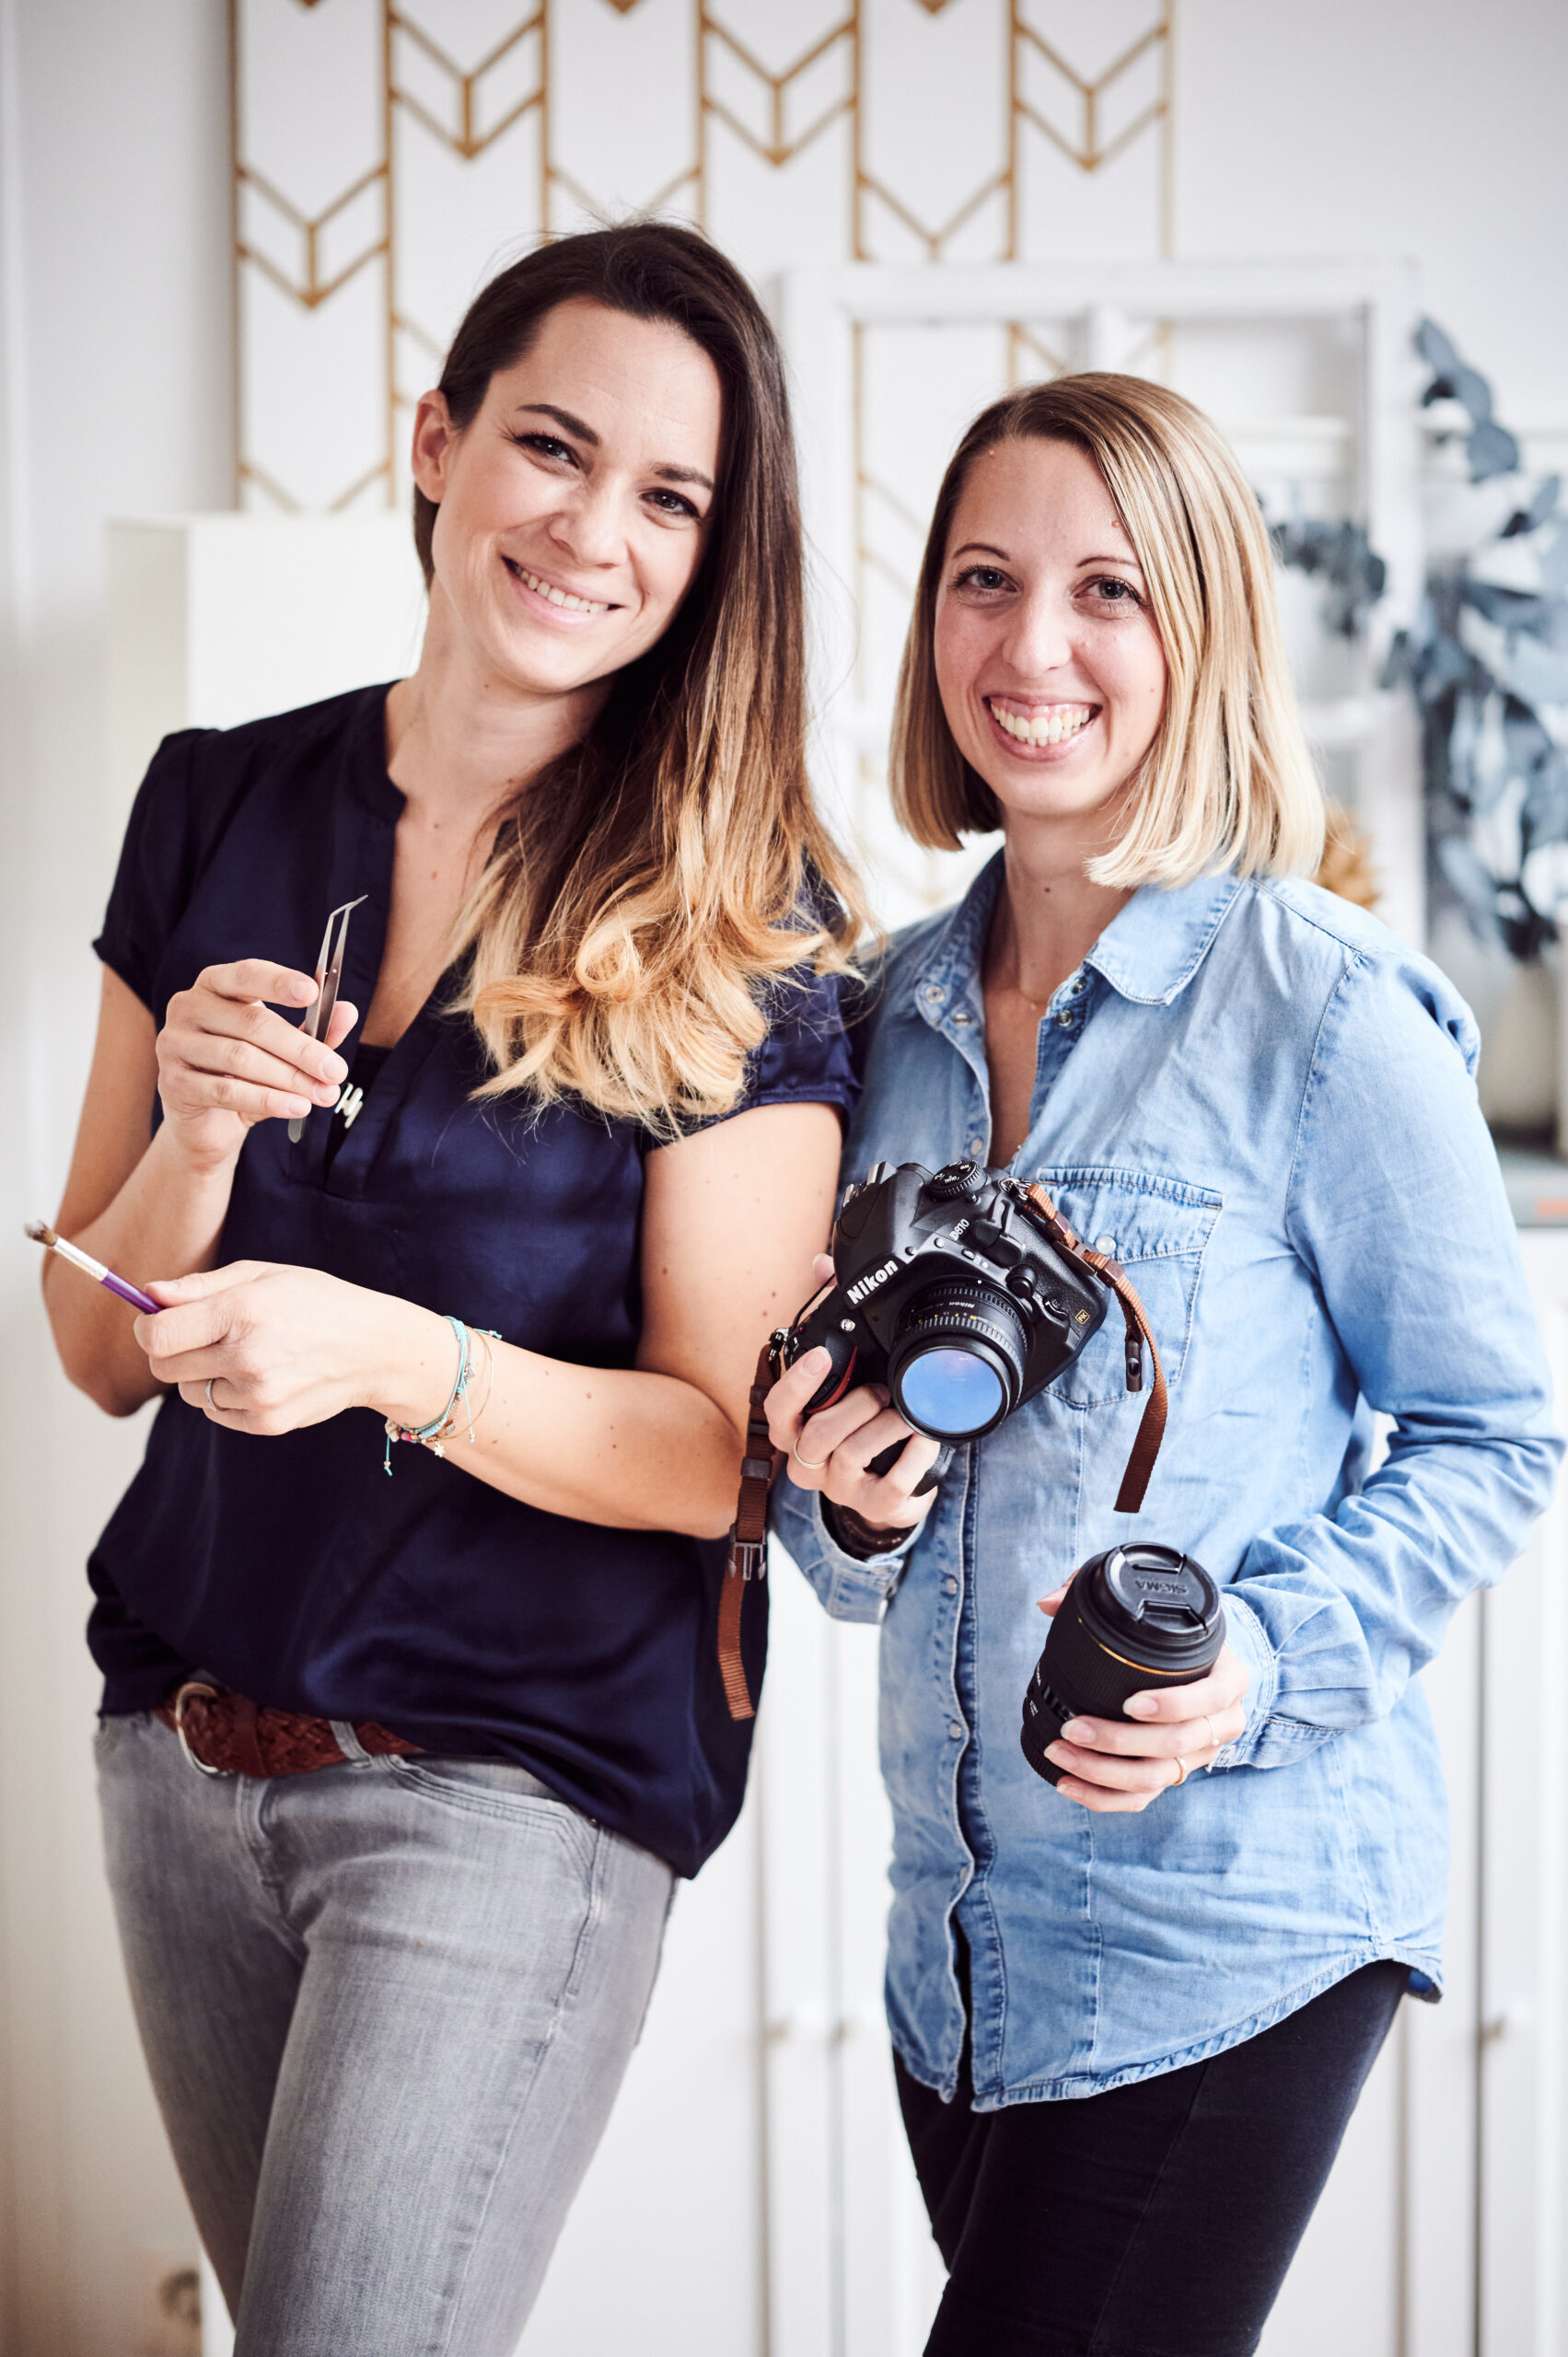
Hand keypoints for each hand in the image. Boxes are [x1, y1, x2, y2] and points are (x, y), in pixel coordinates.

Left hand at [135, 1262, 453, 1437]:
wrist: (374, 1349)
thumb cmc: (317, 1302)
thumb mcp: (263, 1275)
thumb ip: (200, 1286)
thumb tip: (149, 1295)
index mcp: (243, 1310)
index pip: (158, 1335)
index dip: (147, 1327)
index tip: (157, 1320)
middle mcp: (248, 1356)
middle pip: (164, 1367)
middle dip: (170, 1350)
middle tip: (200, 1336)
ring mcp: (258, 1395)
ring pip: (189, 1392)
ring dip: (201, 1374)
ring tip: (241, 1354)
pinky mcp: (267, 1422)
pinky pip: (215, 1412)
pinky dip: (225, 1396)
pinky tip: (258, 1375)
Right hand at [156, 959, 358, 1171]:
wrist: (208, 1122)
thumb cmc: (246, 1073)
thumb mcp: (284, 1050)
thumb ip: (314, 1029)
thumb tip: (348, 1011)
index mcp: (215, 985)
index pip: (246, 974)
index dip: (278, 982)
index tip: (313, 992)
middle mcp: (188, 1006)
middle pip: (251, 1023)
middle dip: (301, 1049)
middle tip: (336, 1070)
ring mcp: (174, 1043)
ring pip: (241, 1058)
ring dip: (289, 1078)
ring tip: (323, 1094)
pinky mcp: (172, 1082)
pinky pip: (226, 1091)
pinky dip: (267, 1099)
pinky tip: (296, 1107)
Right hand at [764, 1256, 940, 1537]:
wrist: (889, 1488)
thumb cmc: (860, 1423)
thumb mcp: (844, 1376)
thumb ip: (830, 1320)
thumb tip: (821, 1265)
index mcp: (794, 1428)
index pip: (776, 1409)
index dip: (796, 1383)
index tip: (821, 1355)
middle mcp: (806, 1461)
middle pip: (816, 1434)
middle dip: (856, 1404)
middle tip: (882, 1389)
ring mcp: (838, 1488)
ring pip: (850, 1454)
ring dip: (885, 1425)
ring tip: (905, 1412)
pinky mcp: (873, 1506)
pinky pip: (889, 1485)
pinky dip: (913, 1456)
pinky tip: (925, 1438)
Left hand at [1036, 1575, 1249, 1812]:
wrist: (1208, 1670)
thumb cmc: (1174, 1637)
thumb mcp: (1157, 1609)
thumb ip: (1100, 1591)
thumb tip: (1048, 1602)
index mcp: (1228, 1679)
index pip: (1209, 1698)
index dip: (1172, 1705)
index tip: (1129, 1702)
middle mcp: (1221, 1723)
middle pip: (1176, 1745)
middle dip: (1119, 1741)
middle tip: (1073, 1727)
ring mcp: (1199, 1756)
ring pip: (1156, 1777)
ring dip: (1103, 1772)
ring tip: (1060, 1753)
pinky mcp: (1174, 1775)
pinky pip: (1142, 1799)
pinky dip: (1103, 1798)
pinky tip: (1066, 1784)